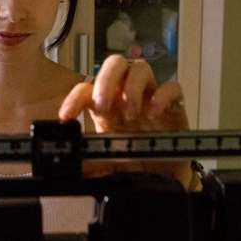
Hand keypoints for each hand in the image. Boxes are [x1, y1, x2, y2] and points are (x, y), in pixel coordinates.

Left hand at [58, 55, 194, 187]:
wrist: (164, 176)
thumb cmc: (135, 162)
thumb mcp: (107, 165)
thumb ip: (90, 164)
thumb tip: (74, 167)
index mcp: (107, 106)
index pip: (86, 90)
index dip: (74, 99)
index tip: (67, 116)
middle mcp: (127, 95)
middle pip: (114, 65)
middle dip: (105, 80)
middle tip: (103, 105)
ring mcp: (150, 97)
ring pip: (141, 68)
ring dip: (132, 87)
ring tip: (131, 113)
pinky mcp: (174, 106)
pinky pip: (172, 87)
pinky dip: (162, 96)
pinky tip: (155, 113)